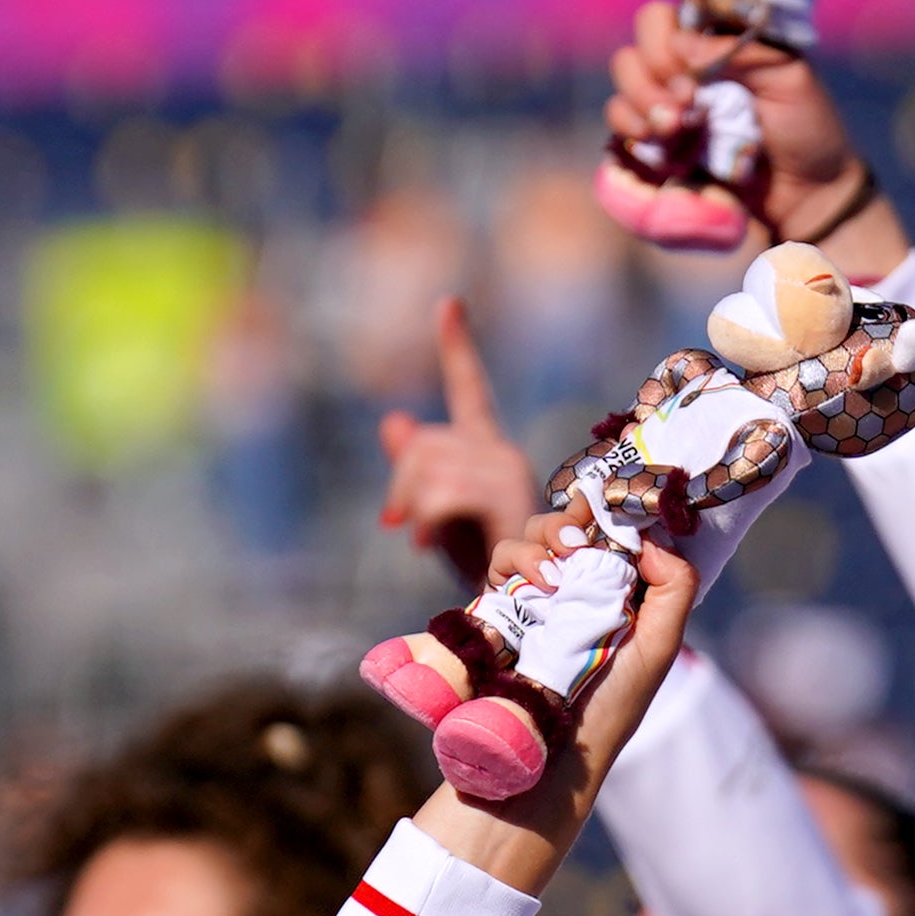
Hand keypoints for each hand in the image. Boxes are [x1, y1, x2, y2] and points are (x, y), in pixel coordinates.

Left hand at [376, 298, 532, 592]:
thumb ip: (417, 472)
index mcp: (487, 451)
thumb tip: (394, 422)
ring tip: (420, 539)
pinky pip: (442, 490)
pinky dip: (423, 517)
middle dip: (400, 485)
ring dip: (412, 506)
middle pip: (424, 443)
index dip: (457, 345)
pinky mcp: (506, 495)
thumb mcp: (439, 517)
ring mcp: (507, 471)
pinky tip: (424, 543)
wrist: (520, 611)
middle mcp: (501, 452)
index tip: (449, 303)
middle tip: (398, 525)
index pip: (468, 387)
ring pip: (428, 466)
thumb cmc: (483, 571)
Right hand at [416, 533, 705, 896]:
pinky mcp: (499, 611)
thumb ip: (673, 590)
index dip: (612, 513)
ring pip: (533, 537)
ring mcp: (535, 600)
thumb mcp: (656, 651)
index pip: (613, 534)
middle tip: (579, 538)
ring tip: (556, 566)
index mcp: (617, 598)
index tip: (612, 508)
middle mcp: (575, 593)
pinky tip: (535, 582)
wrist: (544, 756)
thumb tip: (651, 540)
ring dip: (544, 537)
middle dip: (574, 521)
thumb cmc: (607, 710)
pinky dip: (515, 559)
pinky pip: (499, 564)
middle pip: (571, 526)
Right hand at [603, 3, 901, 280]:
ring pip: (627, 67)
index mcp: (726, 28)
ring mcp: (670, 90)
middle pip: (646, 26)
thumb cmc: (807, 129)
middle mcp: (693, 51)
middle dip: (659, 61)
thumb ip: (742, 51)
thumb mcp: (791, 79)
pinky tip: (656, 140)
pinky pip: (619, 113)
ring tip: (677, 125)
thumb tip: (681, 41)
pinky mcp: (655, 129)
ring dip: (644, 95)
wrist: (804, 194)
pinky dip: (629, 123)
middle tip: (690, 99)